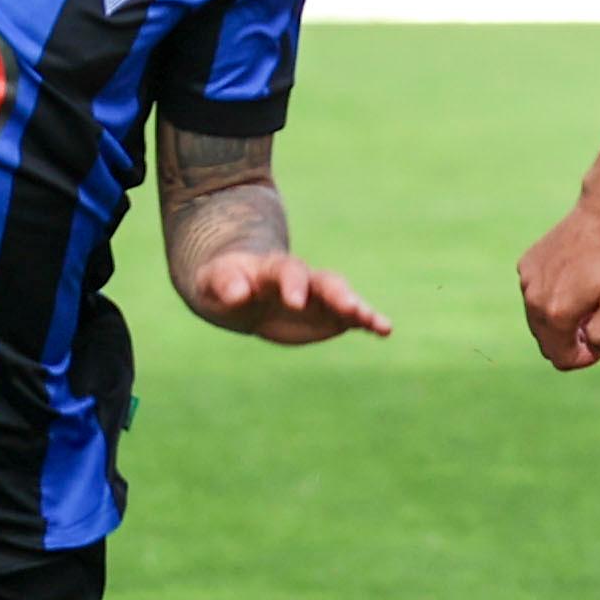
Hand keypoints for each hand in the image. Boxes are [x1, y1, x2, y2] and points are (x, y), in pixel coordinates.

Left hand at [188, 247, 391, 343]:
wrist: (239, 289)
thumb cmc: (223, 282)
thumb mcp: (215, 281)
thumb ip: (225, 284)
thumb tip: (237, 295)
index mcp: (273, 269)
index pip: (288, 271)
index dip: (293, 285)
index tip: (295, 302)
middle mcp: (303, 280)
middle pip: (325, 281)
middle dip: (337, 294)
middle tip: (350, 308)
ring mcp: (319, 296)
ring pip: (343, 297)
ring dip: (359, 308)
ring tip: (379, 324)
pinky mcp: (330, 314)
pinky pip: (353, 316)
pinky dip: (369, 321)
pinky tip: (384, 330)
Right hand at [517, 203, 599, 369]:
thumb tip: (589, 349)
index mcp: (556, 314)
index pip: (561, 359)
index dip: (584, 358)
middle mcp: (534, 301)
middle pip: (547, 343)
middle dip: (571, 341)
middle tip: (595, 319)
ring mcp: (526, 282)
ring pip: (539, 321)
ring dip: (561, 319)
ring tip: (587, 300)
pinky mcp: (526, 266)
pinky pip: (535, 296)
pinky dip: (552, 297)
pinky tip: (575, 279)